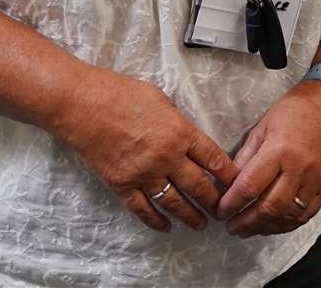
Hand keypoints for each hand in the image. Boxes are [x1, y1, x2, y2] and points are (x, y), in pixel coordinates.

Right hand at [50, 68, 238, 232]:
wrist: (84, 106)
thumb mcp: (161, 99)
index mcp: (180, 133)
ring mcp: (144, 174)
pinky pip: (143, 209)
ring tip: (201, 224)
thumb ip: (177, 122)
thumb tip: (186, 136)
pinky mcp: (123, 185)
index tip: (236, 184)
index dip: (228, 175)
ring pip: (175, 203)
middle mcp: (167, 157)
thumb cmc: (121, 94)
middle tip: (222, 210)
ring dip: (190, 216)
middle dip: (214, 201)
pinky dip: (156, 221)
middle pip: (199, 186)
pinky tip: (166, 226)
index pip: (214, 159)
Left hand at [218, 81, 320, 237]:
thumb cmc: (296, 109)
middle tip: (230, 226)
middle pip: (268, 207)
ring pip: (287, 215)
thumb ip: (246, 156)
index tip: (220, 210)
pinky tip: (272, 225)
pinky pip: (305, 215)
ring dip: (264, 227)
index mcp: (279, 150)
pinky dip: (286, 224)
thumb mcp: (264, 125)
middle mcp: (299, 168)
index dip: (231, 203)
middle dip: (245, 222)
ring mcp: (316, 180)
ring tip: (247, 229)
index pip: (250, 186)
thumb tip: (228, 183)